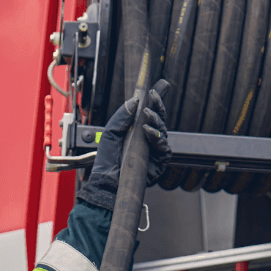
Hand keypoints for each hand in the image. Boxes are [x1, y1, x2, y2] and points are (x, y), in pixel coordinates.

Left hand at [76, 79, 170, 210]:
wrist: (107, 182)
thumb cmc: (107, 161)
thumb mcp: (111, 133)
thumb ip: (122, 116)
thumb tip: (134, 100)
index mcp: (136, 131)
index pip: (149, 113)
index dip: (154, 101)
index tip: (154, 88)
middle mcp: (147, 139)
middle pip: (159, 119)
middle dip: (157, 106)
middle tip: (153, 96)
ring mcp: (154, 150)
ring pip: (162, 129)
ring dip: (156, 119)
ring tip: (146, 114)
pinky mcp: (159, 161)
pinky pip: (163, 145)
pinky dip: (156, 136)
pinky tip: (147, 132)